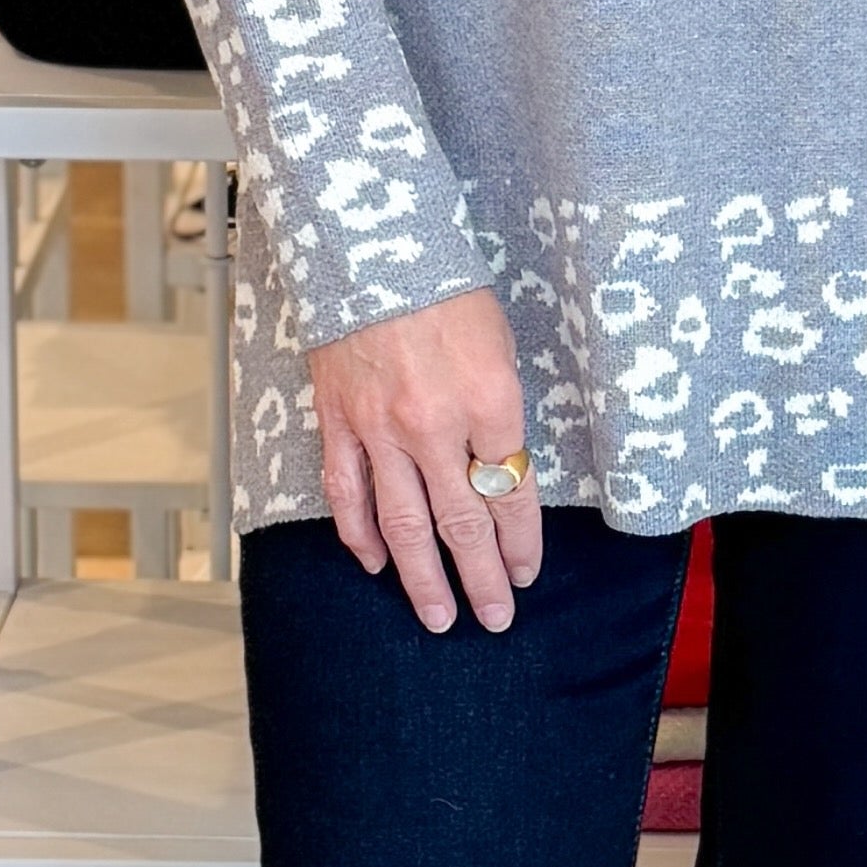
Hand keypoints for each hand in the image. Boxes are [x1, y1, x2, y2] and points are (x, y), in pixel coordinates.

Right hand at [310, 286, 540, 632]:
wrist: (372, 249)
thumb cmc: (447, 289)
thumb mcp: (501, 347)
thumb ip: (501, 415)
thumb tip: (502, 476)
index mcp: (489, 401)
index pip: (512, 495)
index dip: (522, 544)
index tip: (527, 573)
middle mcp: (435, 425)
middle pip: (463, 524)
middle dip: (482, 578)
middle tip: (495, 618)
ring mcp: (380, 429)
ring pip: (404, 525)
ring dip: (423, 578)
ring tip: (440, 617)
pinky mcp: (339, 422)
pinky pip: (349, 493)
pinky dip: (361, 536)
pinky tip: (376, 564)